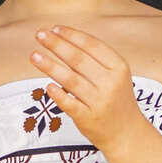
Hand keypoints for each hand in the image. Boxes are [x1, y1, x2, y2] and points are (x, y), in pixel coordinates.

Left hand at [28, 24, 139, 145]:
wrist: (127, 133)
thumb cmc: (117, 101)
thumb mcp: (116, 76)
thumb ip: (95, 60)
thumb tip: (64, 41)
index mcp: (118, 67)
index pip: (92, 45)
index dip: (72, 35)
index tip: (55, 29)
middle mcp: (110, 83)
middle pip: (78, 59)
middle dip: (56, 45)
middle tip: (40, 35)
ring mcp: (99, 101)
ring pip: (70, 79)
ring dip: (50, 66)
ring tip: (34, 56)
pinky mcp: (88, 118)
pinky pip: (69, 103)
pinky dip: (57, 94)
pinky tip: (47, 86)